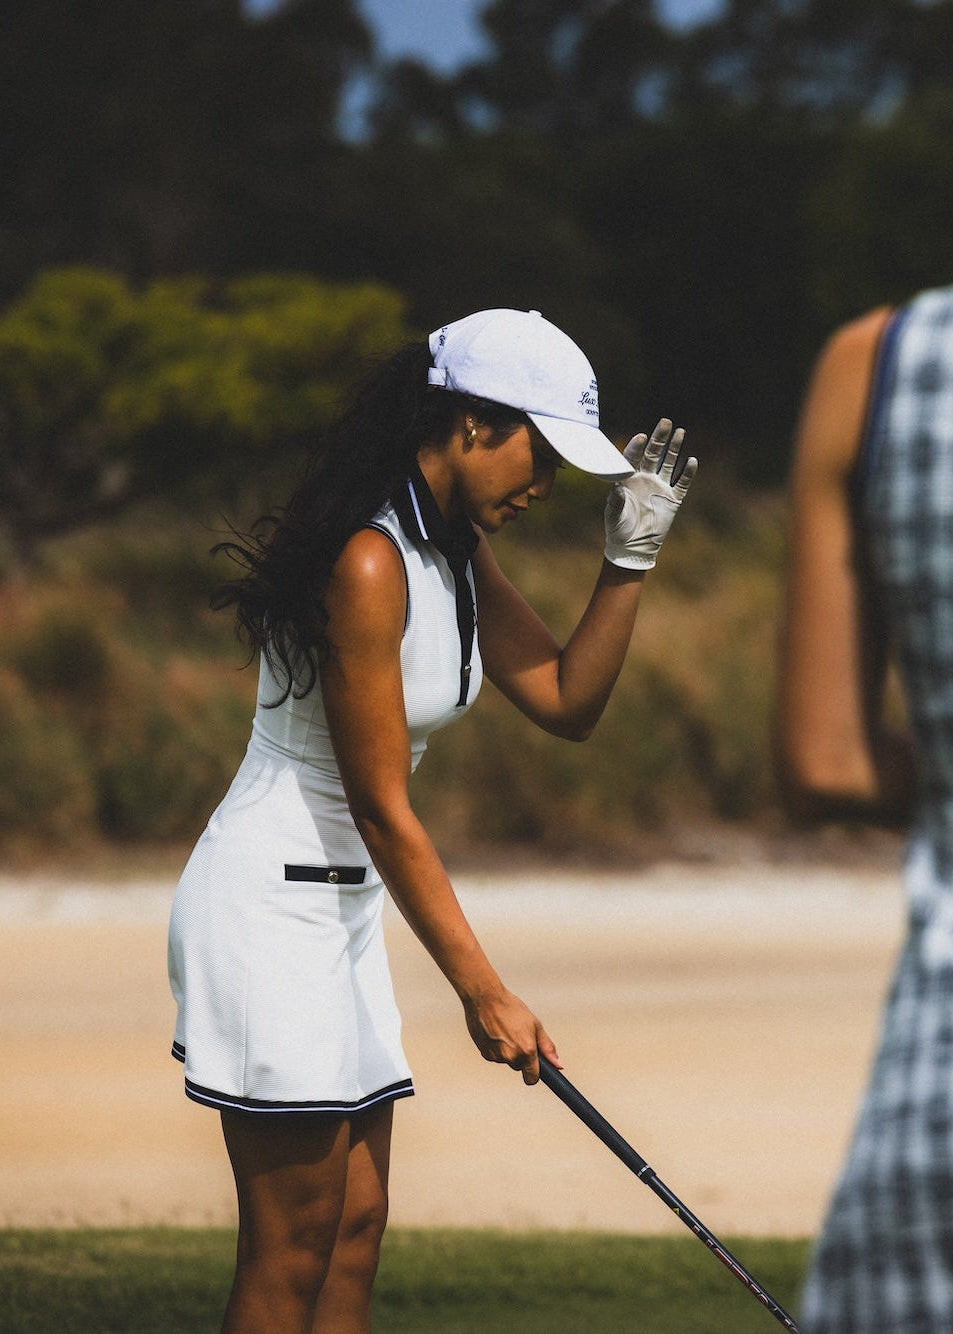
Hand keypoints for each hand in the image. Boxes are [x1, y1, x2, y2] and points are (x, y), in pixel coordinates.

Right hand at [462, 984, 560, 1084]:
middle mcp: (511, 1057)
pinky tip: (495, 1032)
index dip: (534, 1073)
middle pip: (519, 1067)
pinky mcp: (484, 1053)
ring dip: (507, 1051)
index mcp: (526, 1051)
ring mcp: (496, 1056)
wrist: (485, 999)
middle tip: (518, 1036)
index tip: (535, 1068)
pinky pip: (494, 1056)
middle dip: (521, 1056)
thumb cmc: (510, 1008)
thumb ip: (547, 1047)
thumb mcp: (535, 1025)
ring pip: (506, 1060)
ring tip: (505, 1030)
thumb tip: (558, 1064)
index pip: (532, 1078)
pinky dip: (496, 1048)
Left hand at [603, 419, 696, 569]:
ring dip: (674, 448)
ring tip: (680, 431)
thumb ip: (616, 503)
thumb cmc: (618, 528)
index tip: (641, 437)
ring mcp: (659, 487)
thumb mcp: (614, 515)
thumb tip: (616, 491)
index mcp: (627, 479)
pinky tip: (692, 461)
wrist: (633, 545)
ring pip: (669, 463)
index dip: (636, 447)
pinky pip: (682, 483)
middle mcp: (644, 478)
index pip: (632, 458)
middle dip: (659, 438)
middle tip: (665, 422)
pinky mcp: (672, 498)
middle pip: (653, 453)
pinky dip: (688, 473)